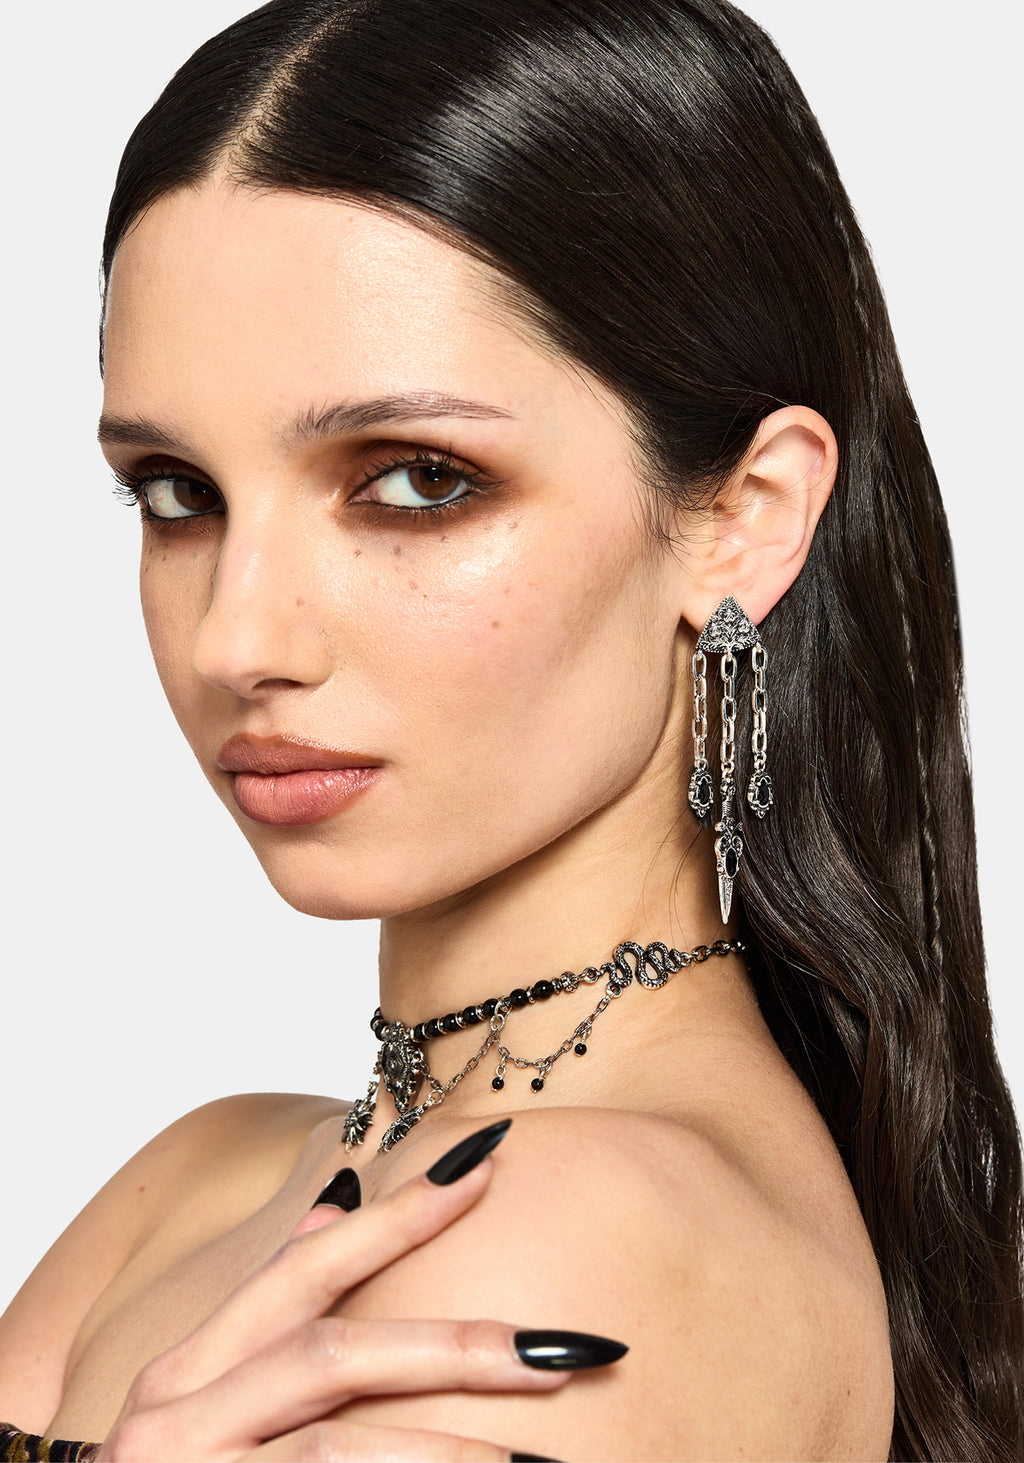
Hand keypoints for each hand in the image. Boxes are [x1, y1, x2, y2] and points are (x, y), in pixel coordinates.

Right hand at [94, 1121, 624, 1460]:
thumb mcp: (201, 1398)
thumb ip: (266, 1317)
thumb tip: (335, 1209)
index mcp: (187, 1368)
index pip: (305, 1269)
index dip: (398, 1218)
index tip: (487, 1169)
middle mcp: (177, 1417)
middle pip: (334, 1354)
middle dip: (454, 1346)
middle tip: (560, 1350)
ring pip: (333, 1450)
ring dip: (441, 1451)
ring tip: (531, 1459)